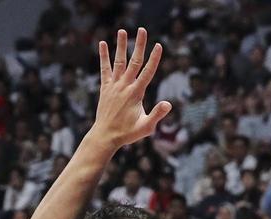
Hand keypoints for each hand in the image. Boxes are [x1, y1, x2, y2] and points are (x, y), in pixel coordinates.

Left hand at [92, 28, 171, 149]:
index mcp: (136, 93)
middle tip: (143, 29)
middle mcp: (124, 86)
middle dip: (140, 45)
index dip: (154, 58)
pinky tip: (102, 43)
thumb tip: (168, 104)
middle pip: (134, 62)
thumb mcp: (146, 127)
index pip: (147, 72)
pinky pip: (105, 69)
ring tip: (123, 31)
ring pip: (119, 62)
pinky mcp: (105, 88)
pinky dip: (104, 56)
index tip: (159, 45)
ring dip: (121, 46)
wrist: (105, 136)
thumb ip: (157, 115)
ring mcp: (114, 86)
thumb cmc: (127, 133)